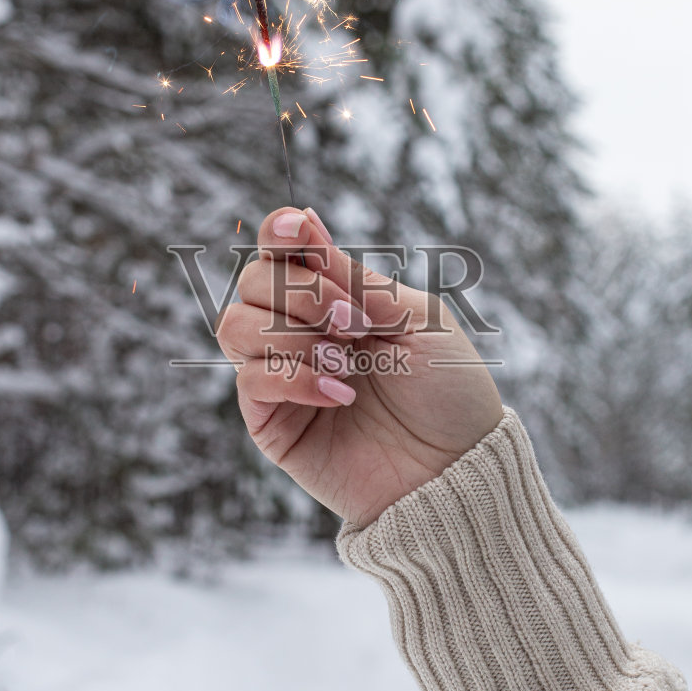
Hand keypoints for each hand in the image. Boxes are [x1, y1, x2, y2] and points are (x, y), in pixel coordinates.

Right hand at [215, 206, 503, 527]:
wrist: (457, 469)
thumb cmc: (448, 391)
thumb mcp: (417, 320)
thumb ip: (358, 280)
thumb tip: (307, 222)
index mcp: (334, 296)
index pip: (281, 250)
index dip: (280, 232)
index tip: (300, 232)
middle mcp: (297, 330)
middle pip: (252, 280)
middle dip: (302, 295)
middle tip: (354, 324)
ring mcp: (280, 374)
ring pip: (234, 325)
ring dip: (293, 338)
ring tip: (347, 364)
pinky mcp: (271, 422)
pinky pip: (251, 381)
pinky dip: (295, 379)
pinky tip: (341, 395)